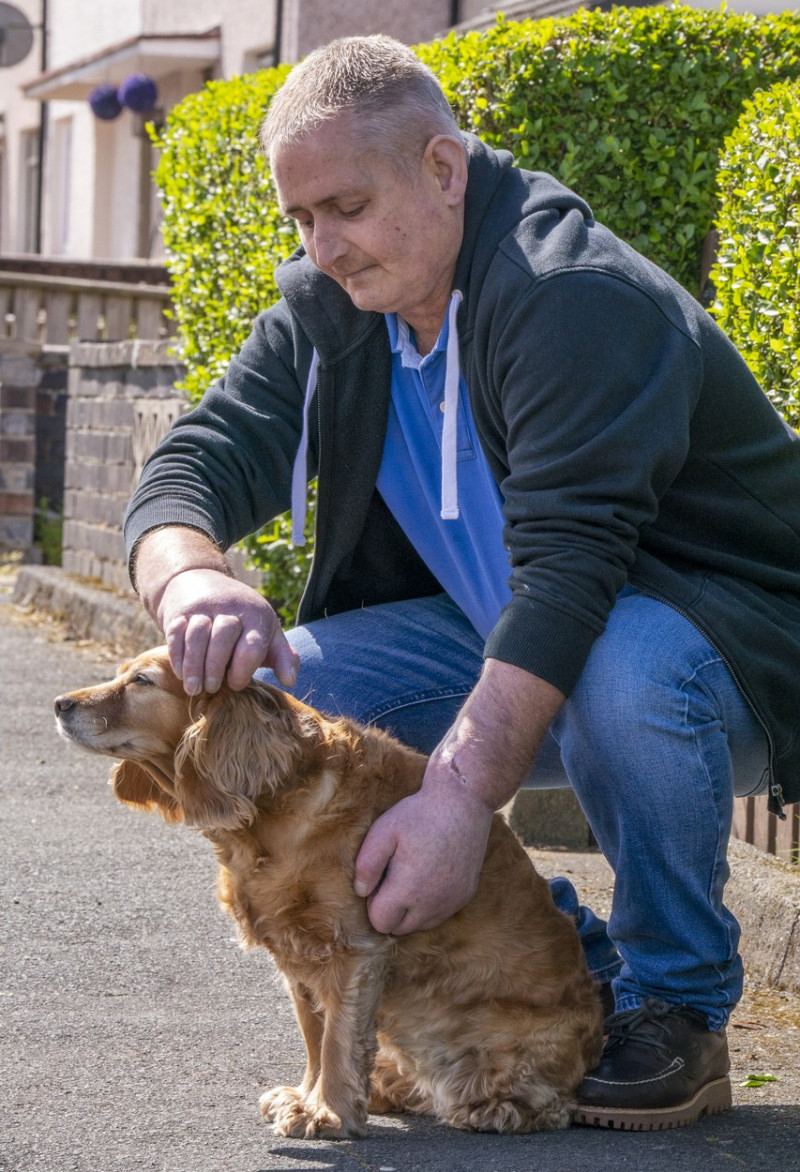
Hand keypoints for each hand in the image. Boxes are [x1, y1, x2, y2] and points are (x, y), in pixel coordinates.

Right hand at [158, 568, 299, 694]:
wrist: (202, 583)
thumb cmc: (242, 619)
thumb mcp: (267, 631)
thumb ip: (282, 656)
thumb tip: (290, 680)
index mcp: (255, 616)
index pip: (252, 642)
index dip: (244, 667)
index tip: (236, 685)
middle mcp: (230, 608)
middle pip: (223, 635)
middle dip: (216, 665)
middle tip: (212, 689)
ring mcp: (203, 608)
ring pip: (197, 634)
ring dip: (194, 664)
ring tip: (193, 689)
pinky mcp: (181, 611)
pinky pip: (176, 631)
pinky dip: (177, 654)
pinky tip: (180, 673)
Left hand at [353, 753, 493, 934]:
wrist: (463, 801)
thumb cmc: (419, 814)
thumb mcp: (384, 831)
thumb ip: (366, 865)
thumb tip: (360, 892)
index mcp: (409, 890)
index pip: (380, 922)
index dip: (373, 903)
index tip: (379, 879)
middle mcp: (433, 904)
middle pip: (400, 929)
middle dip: (391, 910)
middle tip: (393, 877)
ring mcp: (452, 902)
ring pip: (421, 925)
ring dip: (411, 910)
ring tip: (412, 876)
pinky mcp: (466, 895)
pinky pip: (441, 913)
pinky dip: (431, 903)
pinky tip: (430, 875)